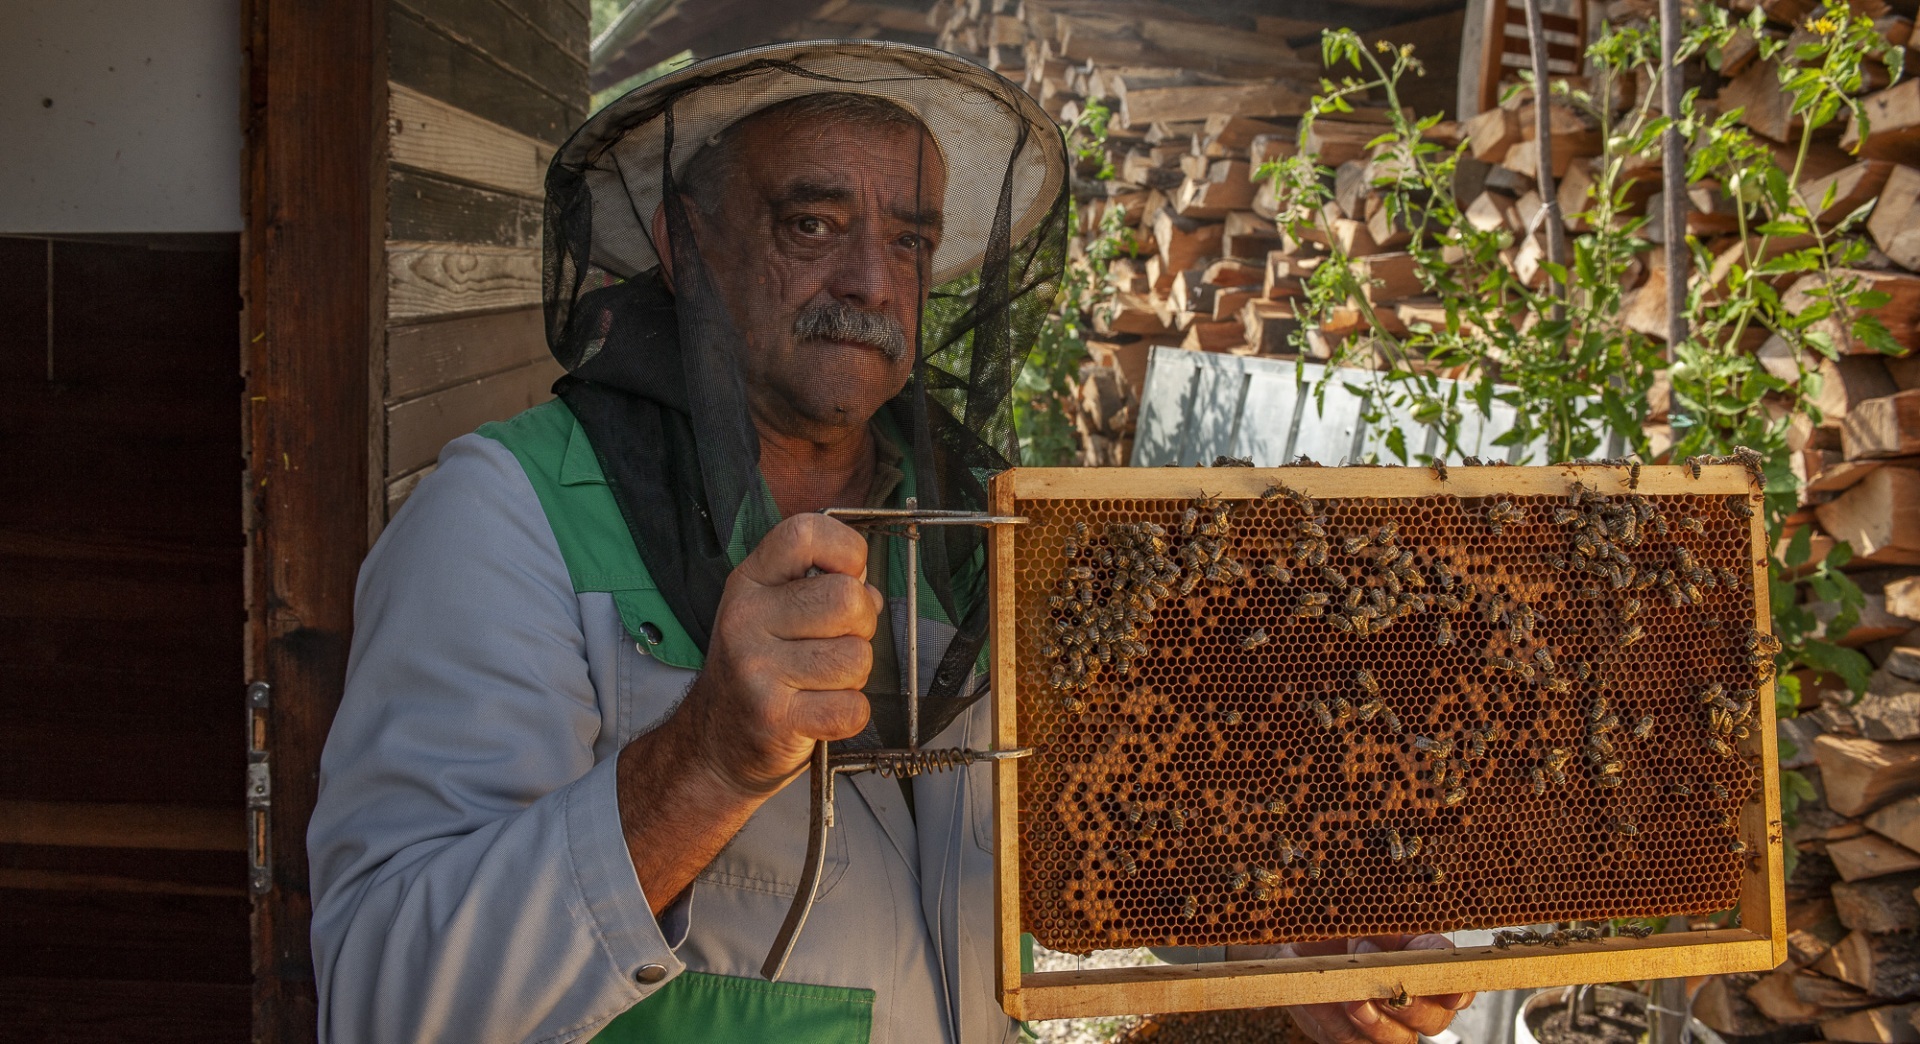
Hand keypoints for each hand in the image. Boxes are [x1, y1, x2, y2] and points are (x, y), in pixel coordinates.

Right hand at [681, 512, 881, 795]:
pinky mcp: (773, 716)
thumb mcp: (773, 613)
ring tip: (820, 683)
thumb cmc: (758, 671)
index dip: (846, 551)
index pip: (806, 534)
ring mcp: (756, 667)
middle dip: (860, 628)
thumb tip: (868, 588)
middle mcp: (746, 617)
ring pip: (857, 657)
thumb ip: (820, 588)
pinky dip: (850, 715)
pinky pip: (852, 708)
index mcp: (750, 582)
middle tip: (834, 646)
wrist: (712, 745)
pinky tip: (820, 713)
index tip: (846, 578)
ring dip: (853, 676)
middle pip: (849, 600)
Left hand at [1231, 935, 1474, 1043]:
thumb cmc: (1328, 927)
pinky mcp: (1355, 1039)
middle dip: (1411, 1007)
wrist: (1292, 950)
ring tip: (1354, 1002)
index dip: (1458, 988)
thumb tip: (1372, 948)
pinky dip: (1340, 1026)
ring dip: (1377, 1023)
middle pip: (1434, 1018)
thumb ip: (1368, 932)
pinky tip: (1329, 1005)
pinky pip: (1354, 1043)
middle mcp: (1410, 995)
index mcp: (1418, 957)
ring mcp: (1385, 1023)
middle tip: (1389, 991)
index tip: (1449, 993)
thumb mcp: (1348, 917)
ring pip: (1400, 1039)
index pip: (1452, 975)